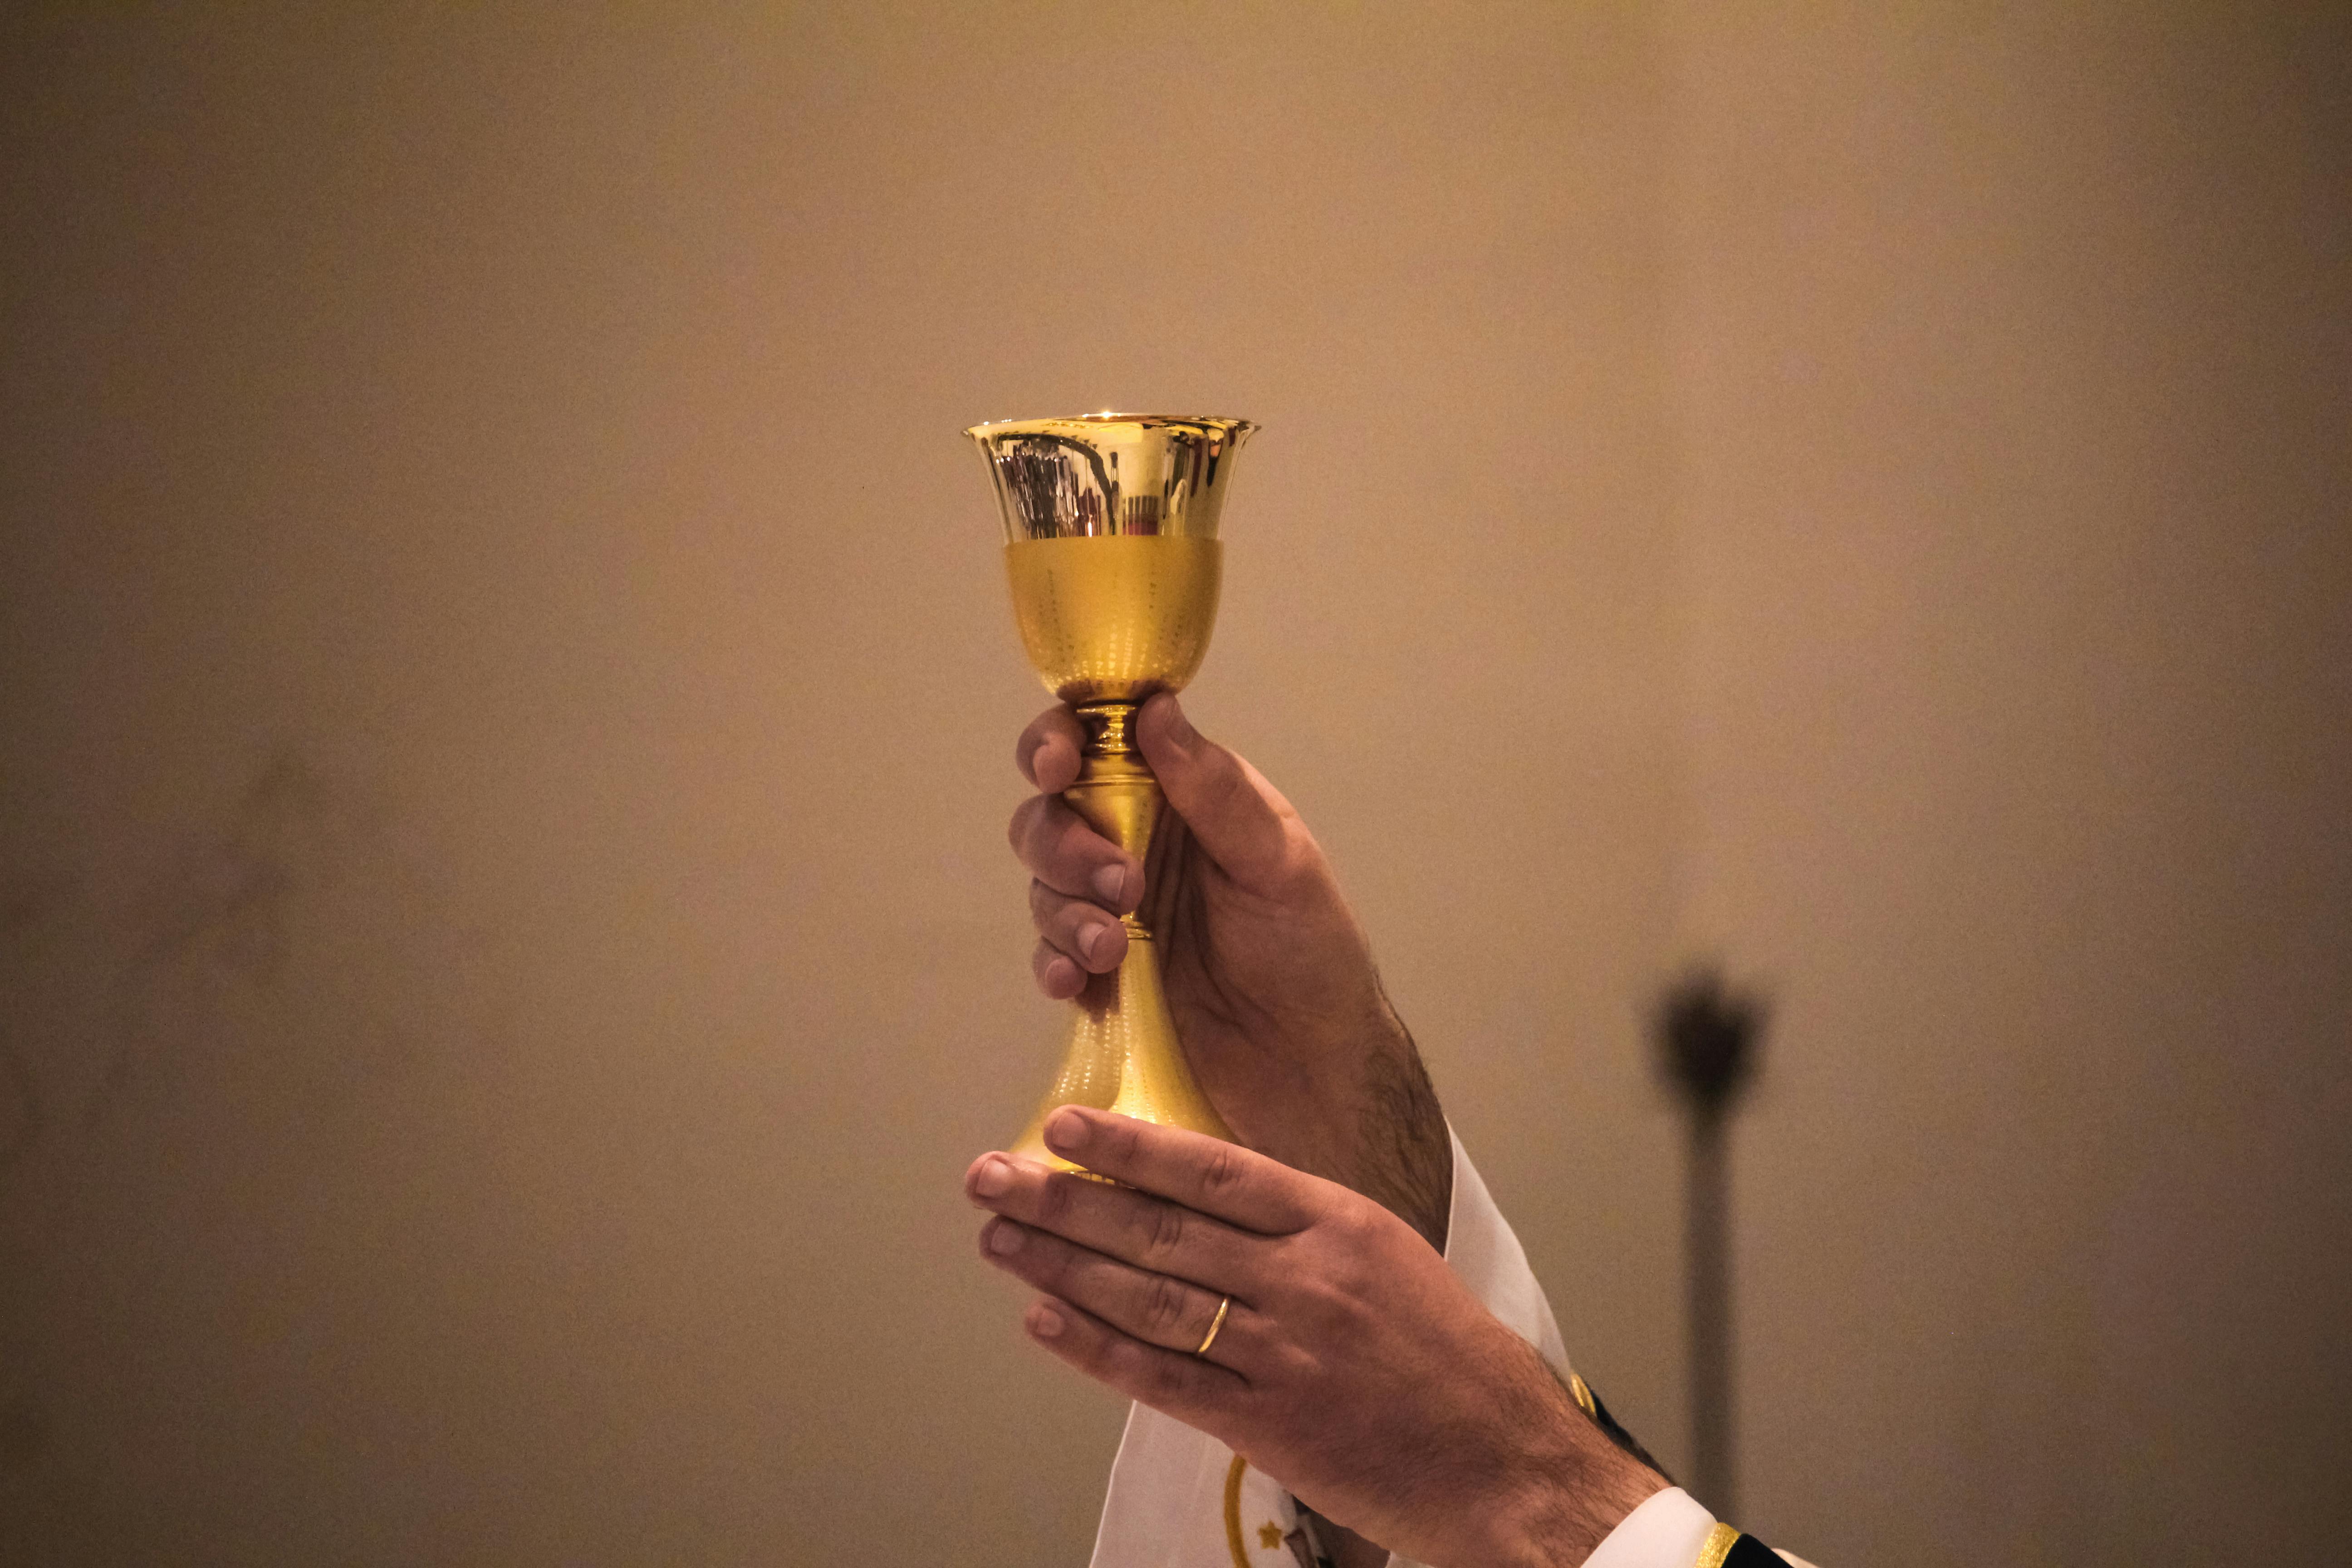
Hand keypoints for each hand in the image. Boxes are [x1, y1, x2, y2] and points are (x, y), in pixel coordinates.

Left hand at [966, 1108, 1664, 1567]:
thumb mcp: (1384, 1255)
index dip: (1130, 1146)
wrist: (1501, 1459)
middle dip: (1065, 1201)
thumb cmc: (1447, 1354)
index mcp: (1338, 1224)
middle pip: (1161, 1229)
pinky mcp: (1265, 1421)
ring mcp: (1280, 1352)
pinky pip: (1160, 1378)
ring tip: (1000, 1239)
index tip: (1065, 1125)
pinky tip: (1044, 1320)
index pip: (1213, 1169)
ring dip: (1061, 1266)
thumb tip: (1203, 1187)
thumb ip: (1298, 1223)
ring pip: (1148, 1298)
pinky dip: (1095, 1349)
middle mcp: (1303, 1280)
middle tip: (993, 1177)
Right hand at [1009, 693, 1449, 1246]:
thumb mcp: (1277, 861)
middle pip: (1051, 812)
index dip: (1060, 740)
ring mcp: (1113, 911)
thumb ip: (1214, 789)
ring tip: (1114, 946)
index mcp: (1182, 797)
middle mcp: (1138, 844)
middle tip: (1120, 882)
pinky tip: (1077, 983)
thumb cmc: (1312, 952)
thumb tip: (1156, 709)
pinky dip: (1053, 962)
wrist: (1312, 1068)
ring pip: (1044, 883)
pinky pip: (1050, 955)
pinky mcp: (1099, 975)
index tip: (1058, 763)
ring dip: (1066, 908)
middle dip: (1065, 841)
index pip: (1098, 742)